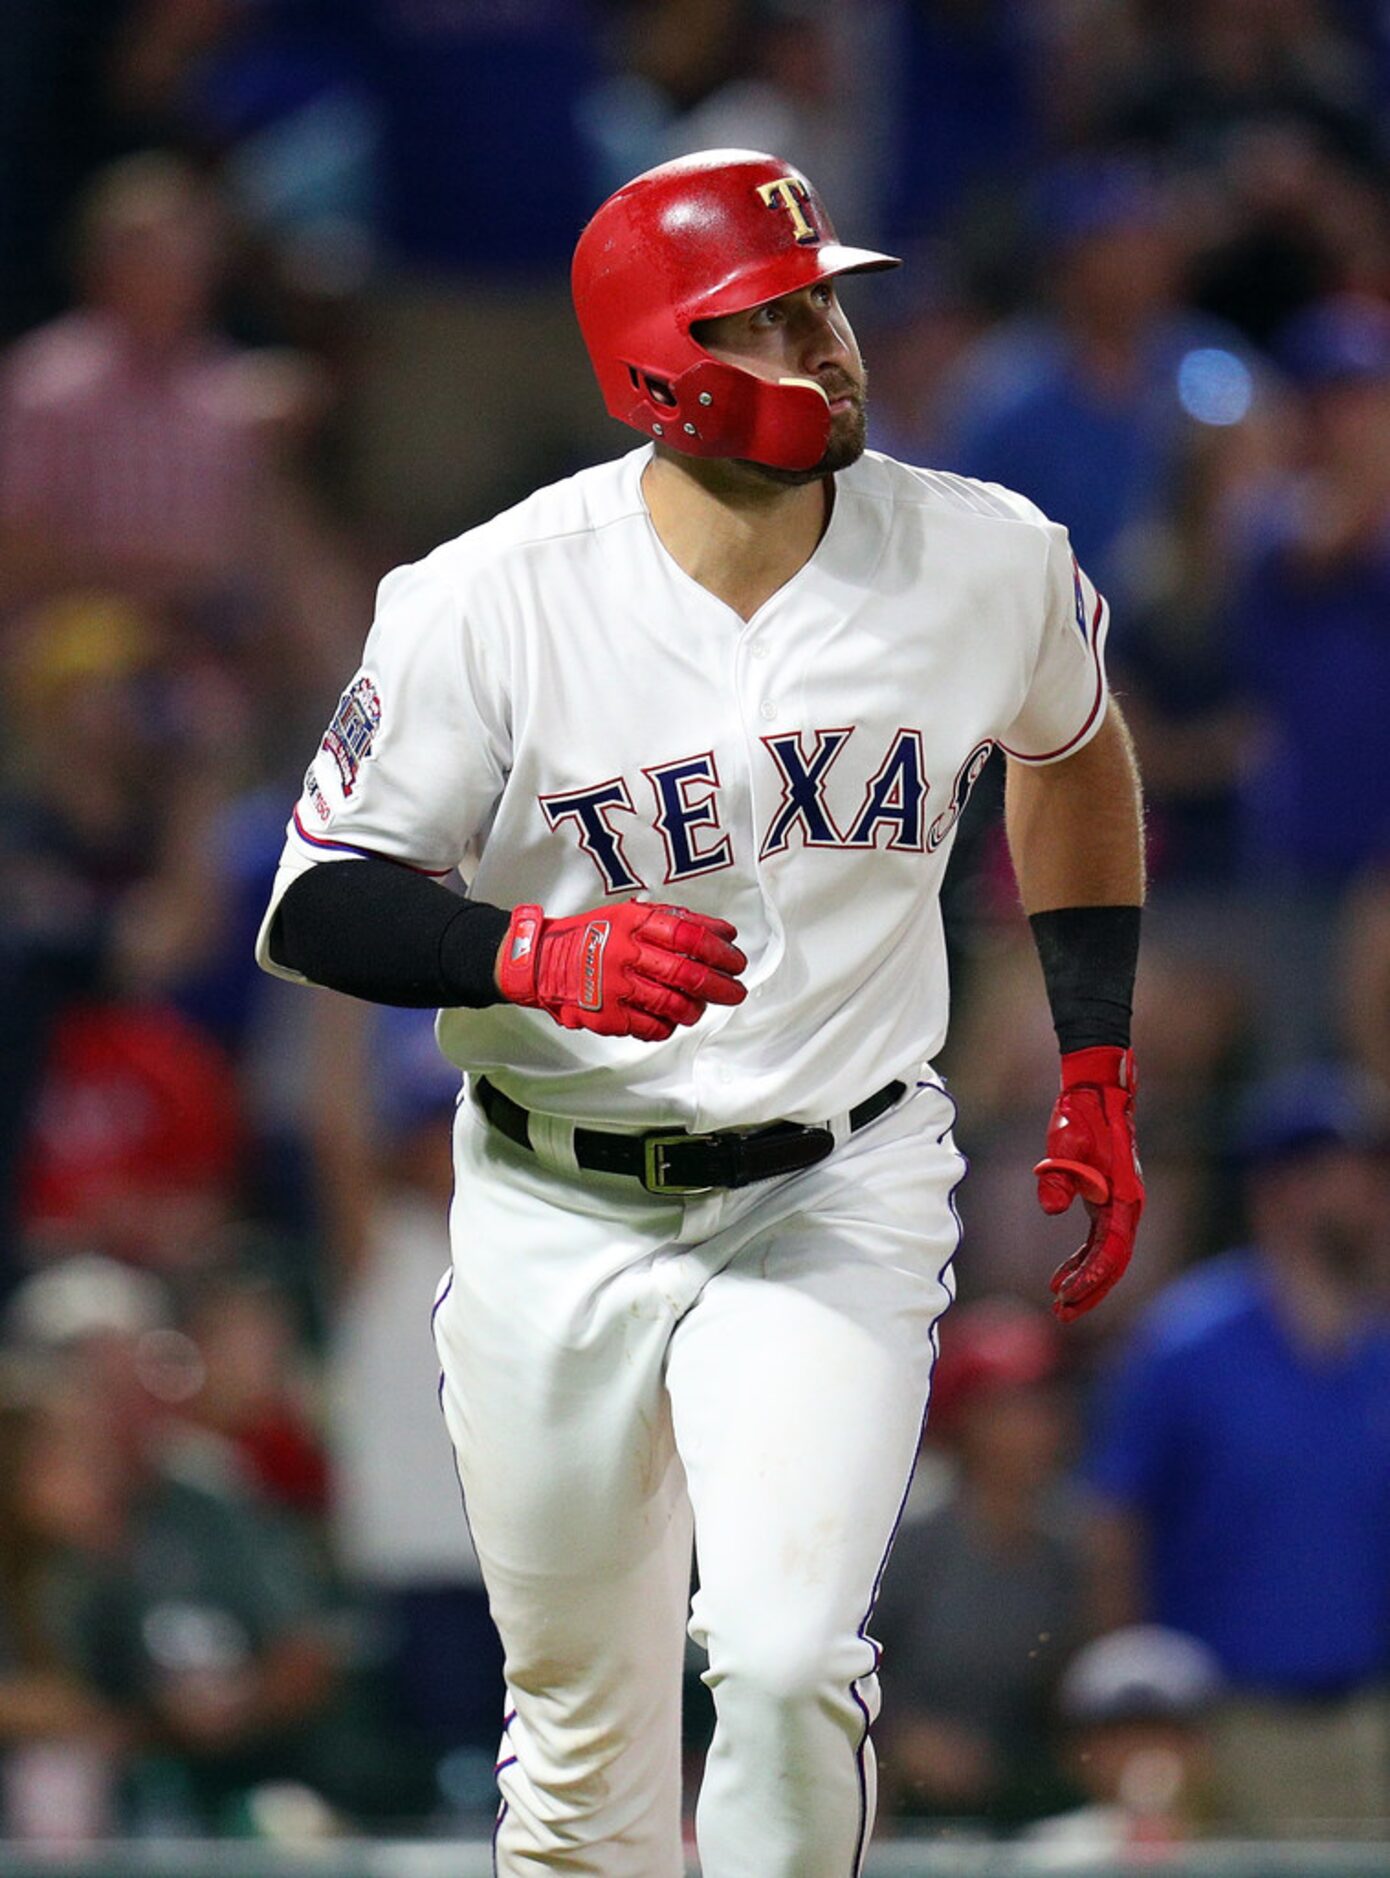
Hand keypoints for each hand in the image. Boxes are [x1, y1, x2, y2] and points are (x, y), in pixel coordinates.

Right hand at [496, 900, 746, 1041]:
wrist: (541, 963)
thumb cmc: (592, 936)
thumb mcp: (627, 915)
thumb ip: (672, 921)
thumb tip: (722, 933)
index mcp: (632, 923)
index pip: (689, 936)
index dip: (719, 950)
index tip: (736, 959)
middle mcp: (625, 953)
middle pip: (687, 974)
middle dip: (721, 986)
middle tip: (736, 991)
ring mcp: (615, 987)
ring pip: (674, 1004)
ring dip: (696, 1009)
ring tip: (700, 1007)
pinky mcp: (607, 1016)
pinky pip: (652, 1027)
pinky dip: (668, 1025)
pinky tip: (670, 1020)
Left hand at [1034, 1045, 1143, 1320]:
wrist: (1095, 1089)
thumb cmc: (1081, 1114)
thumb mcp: (1064, 1145)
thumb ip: (1059, 1178)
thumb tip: (1052, 1211)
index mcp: (1125, 1197)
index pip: (1113, 1252)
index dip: (1092, 1278)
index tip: (1068, 1297)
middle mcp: (1128, 1205)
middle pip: (1114, 1262)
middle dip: (1091, 1291)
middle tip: (1063, 1314)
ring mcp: (1120, 1202)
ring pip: (1107, 1254)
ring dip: (1086, 1279)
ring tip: (1060, 1301)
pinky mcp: (1108, 1198)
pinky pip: (1098, 1239)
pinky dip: (1082, 1259)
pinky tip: (1062, 1274)